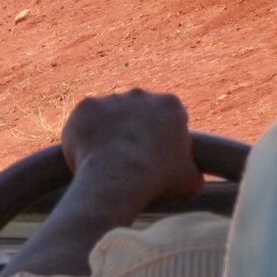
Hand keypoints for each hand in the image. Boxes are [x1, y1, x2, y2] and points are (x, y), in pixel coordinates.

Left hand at [0, 89, 203, 276]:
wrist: (118, 177)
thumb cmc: (158, 180)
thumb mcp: (191, 182)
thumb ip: (192, 171)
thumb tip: (192, 174)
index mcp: (170, 106)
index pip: (166, 118)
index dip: (160, 138)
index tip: (154, 158)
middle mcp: (140, 95)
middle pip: (136, 113)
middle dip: (133, 131)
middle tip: (128, 159)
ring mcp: (110, 98)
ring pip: (108, 116)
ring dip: (107, 132)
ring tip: (106, 160)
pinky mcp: (86, 106)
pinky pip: (84, 121)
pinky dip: (85, 135)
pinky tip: (87, 154)